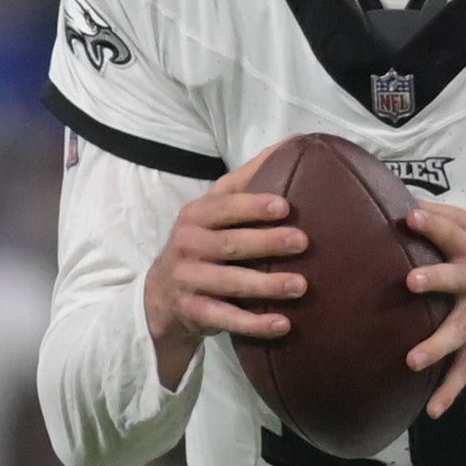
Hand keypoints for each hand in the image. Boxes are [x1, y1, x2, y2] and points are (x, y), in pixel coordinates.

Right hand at [143, 148, 307, 384]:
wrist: (162, 294)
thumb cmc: (203, 240)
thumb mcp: (215, 207)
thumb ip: (250, 178)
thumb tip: (295, 141)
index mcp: (195, 215)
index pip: (224, 207)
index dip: (252, 206)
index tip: (284, 206)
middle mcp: (187, 246)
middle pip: (230, 244)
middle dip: (267, 243)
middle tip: (303, 243)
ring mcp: (189, 281)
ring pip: (230, 283)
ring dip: (266, 285)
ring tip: (301, 286)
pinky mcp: (194, 313)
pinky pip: (226, 319)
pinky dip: (254, 324)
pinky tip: (282, 324)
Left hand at [403, 202, 465, 417]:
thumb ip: (442, 216)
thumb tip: (407, 205)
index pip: (452, 230)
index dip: (434, 223)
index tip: (411, 217)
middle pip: (458, 279)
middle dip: (437, 278)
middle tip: (412, 280)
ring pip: (463, 329)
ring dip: (439, 343)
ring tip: (413, 360)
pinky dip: (452, 388)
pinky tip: (434, 408)